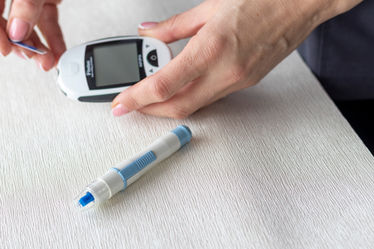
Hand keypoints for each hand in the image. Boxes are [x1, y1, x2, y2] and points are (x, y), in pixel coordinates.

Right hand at [0, 0, 65, 70]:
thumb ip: (25, 5)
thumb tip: (18, 31)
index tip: (6, 50)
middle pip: (11, 24)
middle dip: (23, 44)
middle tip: (31, 56)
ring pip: (31, 27)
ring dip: (40, 47)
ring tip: (48, 61)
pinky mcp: (48, 0)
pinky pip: (49, 22)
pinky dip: (54, 39)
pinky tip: (57, 53)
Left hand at [112, 0, 360, 118]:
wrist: (300, 4)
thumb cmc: (261, 0)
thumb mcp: (209, 7)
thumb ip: (174, 26)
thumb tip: (149, 33)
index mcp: (212, 47)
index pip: (165, 85)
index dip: (137, 98)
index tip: (121, 103)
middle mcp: (225, 71)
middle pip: (178, 107)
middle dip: (149, 110)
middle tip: (132, 103)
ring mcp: (237, 81)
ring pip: (194, 105)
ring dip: (169, 104)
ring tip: (152, 92)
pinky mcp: (245, 84)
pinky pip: (210, 98)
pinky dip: (189, 96)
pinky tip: (181, 85)